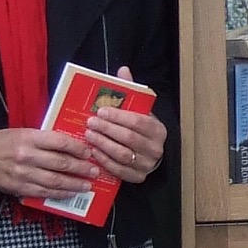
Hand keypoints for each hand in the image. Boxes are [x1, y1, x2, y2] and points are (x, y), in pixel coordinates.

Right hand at [0, 126, 98, 199]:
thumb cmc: (5, 142)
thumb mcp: (24, 132)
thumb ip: (45, 138)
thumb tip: (71, 145)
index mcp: (29, 138)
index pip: (59, 142)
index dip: (77, 147)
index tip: (89, 151)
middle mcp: (27, 156)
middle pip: (60, 163)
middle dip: (81, 168)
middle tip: (94, 170)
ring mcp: (24, 174)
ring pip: (55, 181)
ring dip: (74, 184)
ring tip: (87, 185)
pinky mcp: (20, 188)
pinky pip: (44, 193)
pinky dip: (60, 194)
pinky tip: (70, 193)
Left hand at [85, 68, 165, 183]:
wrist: (149, 153)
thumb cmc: (140, 129)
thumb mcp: (139, 110)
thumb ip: (131, 91)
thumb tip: (123, 70)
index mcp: (158, 129)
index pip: (138, 122)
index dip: (118, 116)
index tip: (101, 110)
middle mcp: (155, 148)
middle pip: (129, 139)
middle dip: (107, 130)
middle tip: (91, 122)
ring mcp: (147, 165)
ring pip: (122, 155)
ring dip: (103, 144)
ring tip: (89, 135)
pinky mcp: (137, 178)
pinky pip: (119, 170)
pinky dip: (104, 161)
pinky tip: (93, 151)